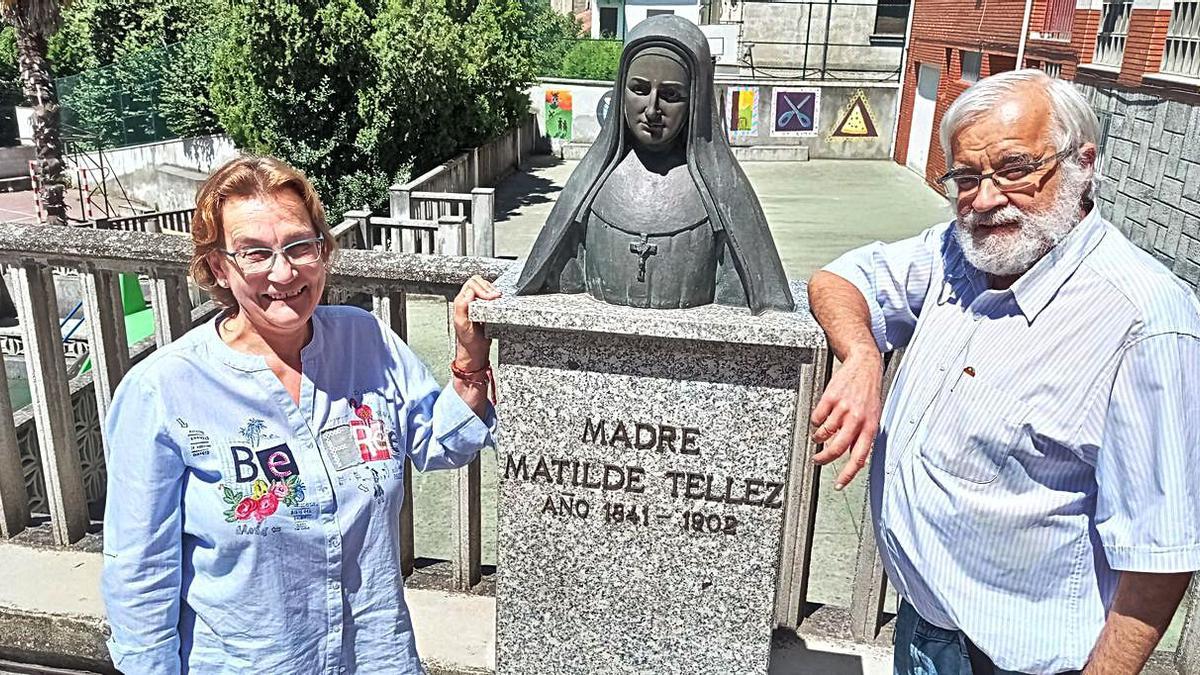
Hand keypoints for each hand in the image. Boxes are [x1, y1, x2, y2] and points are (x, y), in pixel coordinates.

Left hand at [453, 275, 500, 369]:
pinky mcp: (486, 307)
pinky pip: (490, 294)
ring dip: (492, 290)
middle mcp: (468, 300)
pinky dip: (495, 295)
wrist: (475, 350)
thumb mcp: (462, 324)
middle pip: (478, 281)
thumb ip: (462, 307)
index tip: (491, 298)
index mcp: (461, 302)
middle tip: (496, 297)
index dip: (482, 288)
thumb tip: (468, 293)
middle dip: (488, 287)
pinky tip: (498, 301)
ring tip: (498, 298)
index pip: (471, 284)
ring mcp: (477, 303)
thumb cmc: (468, 340)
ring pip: (485, 285)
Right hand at [810, 349, 883, 489]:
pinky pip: (817, 418)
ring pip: (824, 433)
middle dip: (823, 459)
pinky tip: (821, 417)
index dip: (847, 475)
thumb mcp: (873, 417)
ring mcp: (843, 408)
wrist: (864, 365)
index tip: (838, 485)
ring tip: (820, 434)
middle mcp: (857, 419)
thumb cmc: (869, 393)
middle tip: (818, 460)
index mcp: (870, 427)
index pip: (859, 458)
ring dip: (818, 437)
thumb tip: (853, 457)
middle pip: (836, 448)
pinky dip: (816, 421)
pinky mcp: (830, 398)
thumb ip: (863, 437)